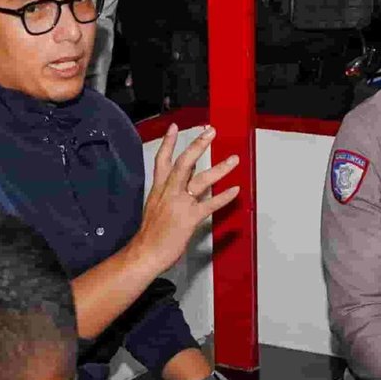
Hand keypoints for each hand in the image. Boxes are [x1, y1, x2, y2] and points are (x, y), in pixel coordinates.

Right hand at [133, 125, 240, 273]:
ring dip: (220, 169)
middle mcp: (169, 192)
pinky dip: (224, 197)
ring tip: (234, 159)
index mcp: (159, 188)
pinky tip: (235, 190)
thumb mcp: (156, 205)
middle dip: (198, 145)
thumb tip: (187, 177)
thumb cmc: (151, 233)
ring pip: (201, 180)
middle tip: (211, 131)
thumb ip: (170, 190)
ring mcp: (180, 204)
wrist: (145, 252)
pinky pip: (210, 204)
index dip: (168, 142)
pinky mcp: (190, 218)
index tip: (175, 127)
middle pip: (184, 163)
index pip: (162, 160)